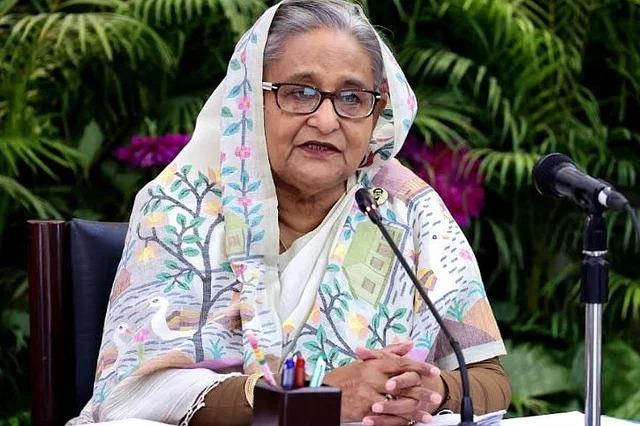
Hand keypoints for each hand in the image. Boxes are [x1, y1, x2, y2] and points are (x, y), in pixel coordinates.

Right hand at [323, 342, 439, 424]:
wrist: (327, 391)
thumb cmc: (347, 376)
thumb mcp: (366, 361)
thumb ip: (389, 352)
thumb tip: (409, 345)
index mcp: (375, 364)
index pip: (402, 363)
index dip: (420, 367)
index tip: (434, 371)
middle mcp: (373, 378)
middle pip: (404, 385)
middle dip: (422, 392)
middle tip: (436, 397)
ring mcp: (369, 395)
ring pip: (398, 403)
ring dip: (415, 410)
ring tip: (427, 415)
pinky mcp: (365, 409)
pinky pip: (386, 417)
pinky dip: (400, 421)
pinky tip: (409, 423)